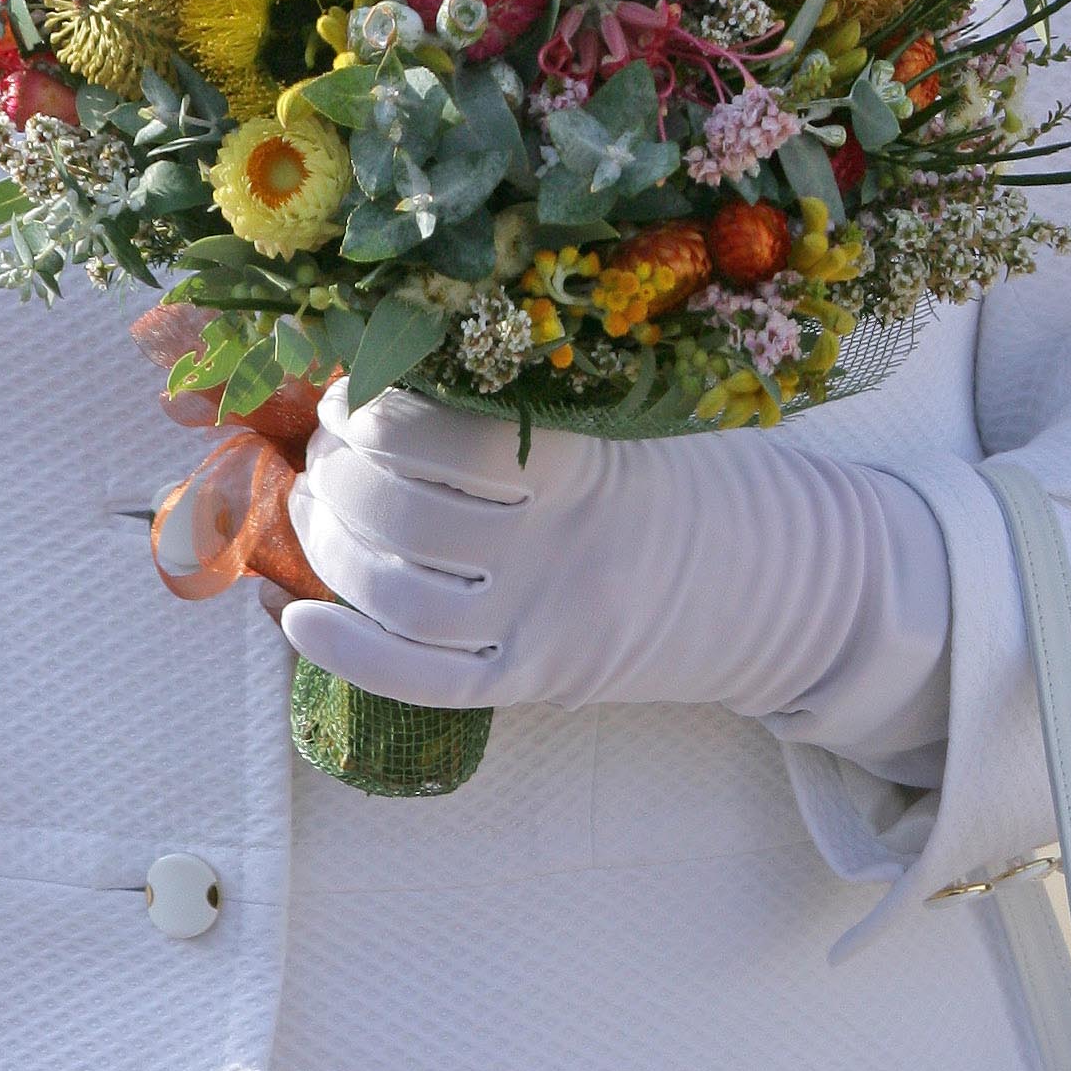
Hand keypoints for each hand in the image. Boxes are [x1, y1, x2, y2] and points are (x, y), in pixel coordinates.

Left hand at [282, 387, 950, 744]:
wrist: (773, 589)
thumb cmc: (676, 490)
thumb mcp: (615, 429)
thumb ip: (517, 414)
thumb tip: (378, 389)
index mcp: (578, 465)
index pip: (440, 436)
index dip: (372, 414)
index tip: (351, 393)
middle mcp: (558, 546)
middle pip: (403, 514)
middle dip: (338, 475)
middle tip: (324, 450)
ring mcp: (544, 620)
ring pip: (398, 593)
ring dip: (329, 545)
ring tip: (312, 509)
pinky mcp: (536, 679)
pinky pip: (426, 680)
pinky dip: (350, 652)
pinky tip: (296, 616)